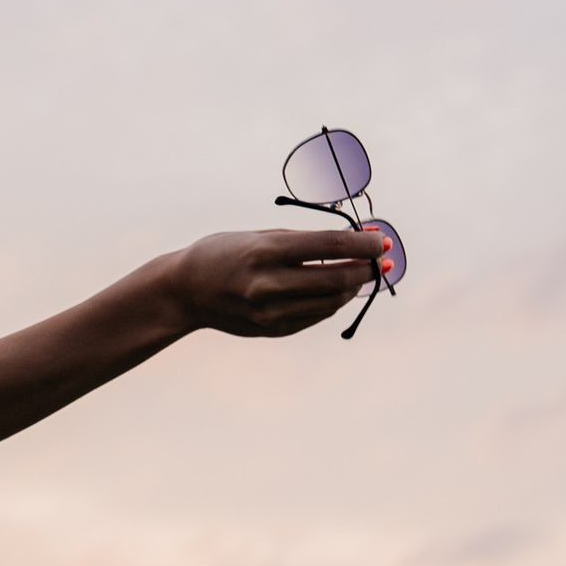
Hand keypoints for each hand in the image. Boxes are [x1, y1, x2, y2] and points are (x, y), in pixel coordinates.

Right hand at [162, 227, 393, 337]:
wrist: (184, 291)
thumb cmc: (225, 253)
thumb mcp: (260, 235)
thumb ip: (305, 241)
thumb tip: (355, 241)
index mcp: (265, 252)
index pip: (330, 246)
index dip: (363, 243)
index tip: (381, 239)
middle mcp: (268, 284)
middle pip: (338, 278)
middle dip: (366, 268)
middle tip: (379, 260)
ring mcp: (269, 312)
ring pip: (332, 302)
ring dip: (353, 287)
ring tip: (360, 273)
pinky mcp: (271, 329)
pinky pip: (316, 316)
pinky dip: (332, 301)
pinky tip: (335, 289)